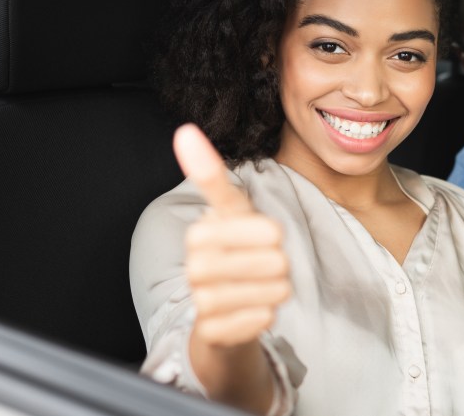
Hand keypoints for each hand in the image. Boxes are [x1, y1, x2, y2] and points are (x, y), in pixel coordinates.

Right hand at [173, 124, 291, 348]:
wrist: (221, 318)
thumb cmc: (233, 256)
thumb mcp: (231, 213)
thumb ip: (211, 174)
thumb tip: (184, 130)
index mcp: (200, 232)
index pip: (258, 225)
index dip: (269, 234)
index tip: (263, 237)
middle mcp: (195, 265)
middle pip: (274, 259)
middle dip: (279, 265)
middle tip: (262, 269)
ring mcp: (202, 300)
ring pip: (272, 289)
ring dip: (275, 291)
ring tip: (258, 289)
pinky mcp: (214, 332)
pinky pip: (263, 318)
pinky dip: (266, 315)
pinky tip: (252, 312)